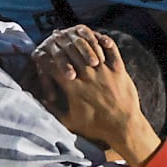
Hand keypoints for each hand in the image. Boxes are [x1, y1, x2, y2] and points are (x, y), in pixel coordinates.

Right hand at [34, 27, 159, 161]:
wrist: (124, 127)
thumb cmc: (96, 127)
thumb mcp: (70, 122)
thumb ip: (54, 110)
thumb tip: (42, 101)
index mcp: (73, 88)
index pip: (54, 66)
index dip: (46, 59)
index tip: (42, 54)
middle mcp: (87, 76)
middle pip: (70, 53)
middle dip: (62, 46)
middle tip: (57, 39)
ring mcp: (104, 71)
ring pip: (90, 48)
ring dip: (83, 43)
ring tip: (77, 38)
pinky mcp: (119, 70)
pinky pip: (112, 49)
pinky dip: (106, 42)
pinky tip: (101, 39)